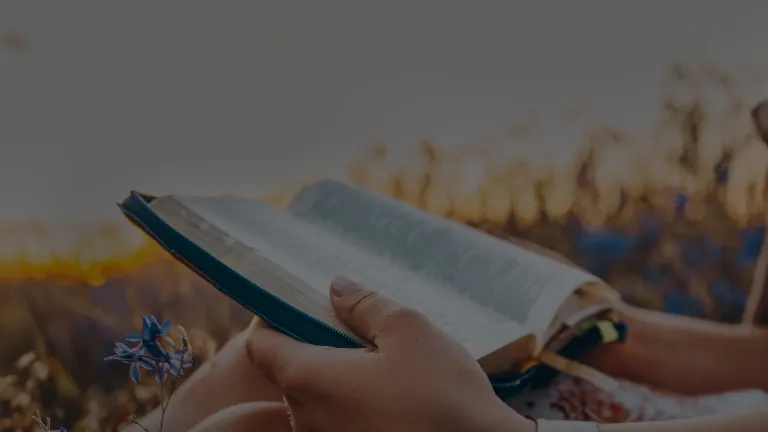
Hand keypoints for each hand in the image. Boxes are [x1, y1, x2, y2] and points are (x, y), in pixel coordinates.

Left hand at [245, 276, 534, 431]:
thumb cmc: (444, 398)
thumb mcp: (409, 331)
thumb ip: (365, 305)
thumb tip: (336, 287)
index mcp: (309, 380)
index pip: (260, 345)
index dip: (273, 318)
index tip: (300, 304)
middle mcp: (305, 419)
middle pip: (290, 371)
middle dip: (317, 345)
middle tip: (360, 331)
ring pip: (317, 399)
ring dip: (339, 377)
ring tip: (387, 366)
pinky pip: (338, 421)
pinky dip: (354, 404)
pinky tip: (395, 397)